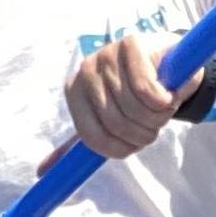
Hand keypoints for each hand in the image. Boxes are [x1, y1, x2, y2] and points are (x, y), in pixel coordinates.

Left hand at [51, 32, 201, 163]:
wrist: (173, 63)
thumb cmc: (140, 94)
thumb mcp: (109, 118)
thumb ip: (84, 141)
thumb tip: (42, 172)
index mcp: (74, 91)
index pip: (93, 137)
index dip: (122, 148)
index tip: (137, 142)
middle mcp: (85, 71)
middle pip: (115, 124)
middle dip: (144, 133)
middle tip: (155, 123)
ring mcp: (107, 54)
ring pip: (133, 108)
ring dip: (157, 117)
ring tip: (162, 107)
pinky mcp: (131, 44)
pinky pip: (147, 91)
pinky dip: (164, 101)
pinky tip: (167, 93)